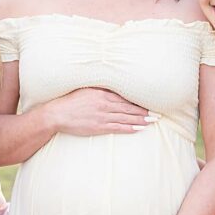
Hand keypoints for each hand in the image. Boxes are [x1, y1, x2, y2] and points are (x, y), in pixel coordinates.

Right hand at [42, 88, 157, 136]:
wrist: (56, 114)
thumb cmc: (70, 100)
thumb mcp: (86, 89)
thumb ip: (100, 88)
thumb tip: (114, 86)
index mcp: (102, 93)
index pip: (125, 97)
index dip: (139, 101)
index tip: (150, 101)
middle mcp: (105, 104)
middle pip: (129, 108)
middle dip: (145, 111)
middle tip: (158, 113)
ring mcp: (102, 117)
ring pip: (126, 118)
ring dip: (141, 120)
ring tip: (153, 121)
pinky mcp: (98, 127)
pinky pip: (118, 128)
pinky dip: (130, 128)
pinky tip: (139, 129)